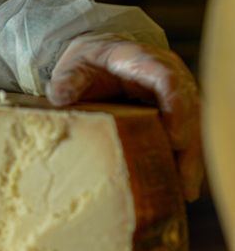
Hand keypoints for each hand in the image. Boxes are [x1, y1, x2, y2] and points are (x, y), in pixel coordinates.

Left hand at [46, 33, 202, 201]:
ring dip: (189, 160)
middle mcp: (167, 76)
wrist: (96, 58)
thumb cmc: (86, 64)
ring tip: (184, 192)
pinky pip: (183, 137)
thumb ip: (67, 80)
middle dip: (188, 144)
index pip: (167, 80)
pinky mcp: (172, 114)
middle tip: (184, 177)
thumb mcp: (72, 67)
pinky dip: (182, 162)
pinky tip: (180, 189)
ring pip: (190, 127)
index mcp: (142, 61)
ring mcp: (174, 95)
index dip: (175, 108)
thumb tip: (59, 96)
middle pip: (188, 109)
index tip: (175, 138)